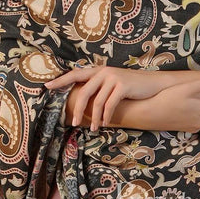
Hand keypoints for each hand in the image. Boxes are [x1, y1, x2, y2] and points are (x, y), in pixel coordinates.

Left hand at [46, 65, 162, 129]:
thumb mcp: (112, 84)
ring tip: (94, 128)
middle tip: (73, 122)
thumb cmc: (131, 87)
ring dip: (94, 118)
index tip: (46, 87)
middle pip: (84, 92)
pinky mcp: (123, 85)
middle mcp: (103, 72)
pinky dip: (106, 116)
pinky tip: (105, 123)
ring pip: (97, 102)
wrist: (153, 84)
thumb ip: (98, 88)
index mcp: (98, 70)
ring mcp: (113, 78)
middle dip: (77, 109)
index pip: (75, 74)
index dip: (60, 80)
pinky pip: (109, 104)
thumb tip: (83, 101)